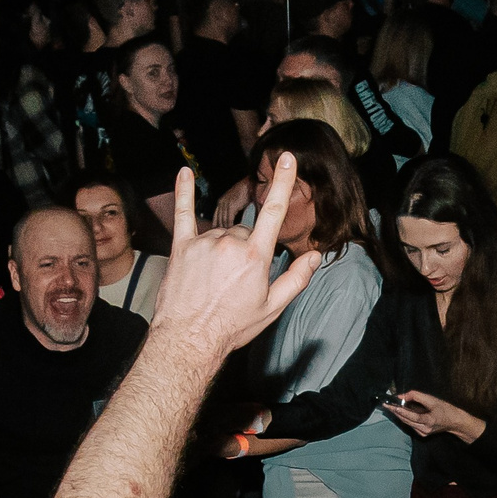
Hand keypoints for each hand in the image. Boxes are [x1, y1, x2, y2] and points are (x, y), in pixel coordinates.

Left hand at [153, 161, 321, 356]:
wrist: (190, 339)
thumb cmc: (232, 326)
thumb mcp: (272, 307)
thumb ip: (297, 279)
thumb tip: (315, 256)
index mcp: (256, 256)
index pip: (274, 211)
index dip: (283, 183)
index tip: (287, 158)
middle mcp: (230, 243)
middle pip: (245, 231)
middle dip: (245, 249)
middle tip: (235, 281)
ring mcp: (205, 243)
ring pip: (221, 233)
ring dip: (222, 247)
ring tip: (214, 280)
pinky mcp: (181, 247)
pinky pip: (184, 214)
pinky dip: (184, 193)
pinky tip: (185, 173)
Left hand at [382, 388, 483, 441]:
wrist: (455, 422)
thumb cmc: (446, 409)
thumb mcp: (433, 400)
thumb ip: (417, 396)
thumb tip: (403, 395)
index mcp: (428, 421)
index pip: (411, 416)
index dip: (400, 410)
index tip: (390, 405)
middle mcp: (424, 429)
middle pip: (406, 420)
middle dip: (395, 411)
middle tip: (385, 404)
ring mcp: (423, 433)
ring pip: (407, 422)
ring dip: (399, 414)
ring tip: (389, 406)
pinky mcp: (422, 433)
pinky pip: (411, 424)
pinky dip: (405, 417)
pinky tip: (400, 411)